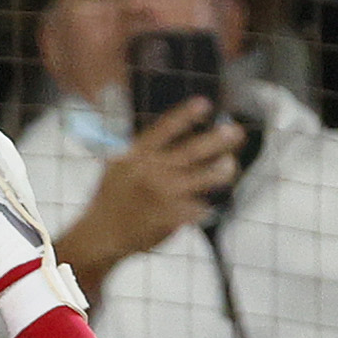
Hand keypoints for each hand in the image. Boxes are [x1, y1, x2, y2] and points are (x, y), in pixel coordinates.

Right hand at [54, 98, 243, 288]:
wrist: (101, 234)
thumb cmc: (112, 197)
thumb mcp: (119, 166)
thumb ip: (144, 150)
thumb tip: (177, 134)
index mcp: (137, 155)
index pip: (164, 129)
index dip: (186, 115)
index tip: (206, 104)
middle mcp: (151, 172)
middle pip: (191, 151)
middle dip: (216, 140)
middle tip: (236, 131)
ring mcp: (163, 195)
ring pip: (202, 179)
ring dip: (220, 171)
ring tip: (231, 165)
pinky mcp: (171, 218)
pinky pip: (198, 208)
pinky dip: (204, 207)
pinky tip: (208, 206)